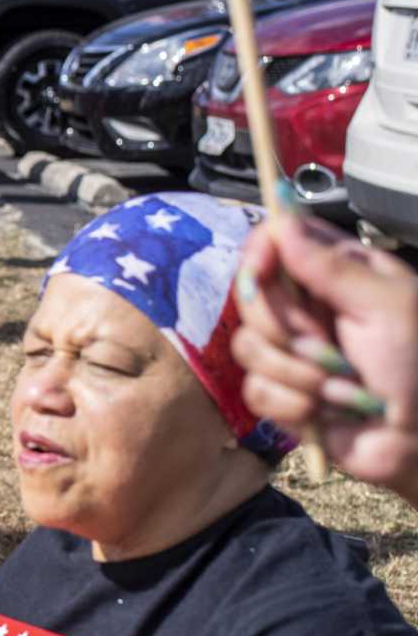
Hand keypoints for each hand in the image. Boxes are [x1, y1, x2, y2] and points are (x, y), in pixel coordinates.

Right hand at [234, 213, 417, 504]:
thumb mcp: (388, 308)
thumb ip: (332, 266)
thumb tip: (282, 222)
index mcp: (336, 275)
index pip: (275, 242)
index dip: (259, 253)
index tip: (261, 269)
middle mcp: (305, 307)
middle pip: (249, 294)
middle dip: (285, 328)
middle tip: (329, 347)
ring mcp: (287, 351)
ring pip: (247, 346)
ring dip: (299, 373)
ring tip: (342, 389)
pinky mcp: (278, 392)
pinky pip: (255, 389)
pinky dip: (294, 404)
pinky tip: (325, 412)